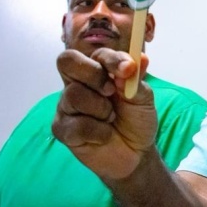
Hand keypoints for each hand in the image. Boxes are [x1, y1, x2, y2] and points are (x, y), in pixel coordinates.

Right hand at [52, 47, 157, 180]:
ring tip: (111, 118)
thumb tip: (140, 59)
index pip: (96, 54)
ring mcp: (67, 106)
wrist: (136, 152)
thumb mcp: (143, 98)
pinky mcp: (62, 128)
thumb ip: (136, 79)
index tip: (129, 69)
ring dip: (101, 109)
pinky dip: (98, 132)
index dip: (111, 59)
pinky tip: (104, 135)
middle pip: (67, 61)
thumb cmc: (136, 119)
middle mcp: (78, 84)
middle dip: (93, 75)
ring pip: (73, 95)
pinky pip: (75, 124)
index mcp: (98, 72)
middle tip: (112, 92)